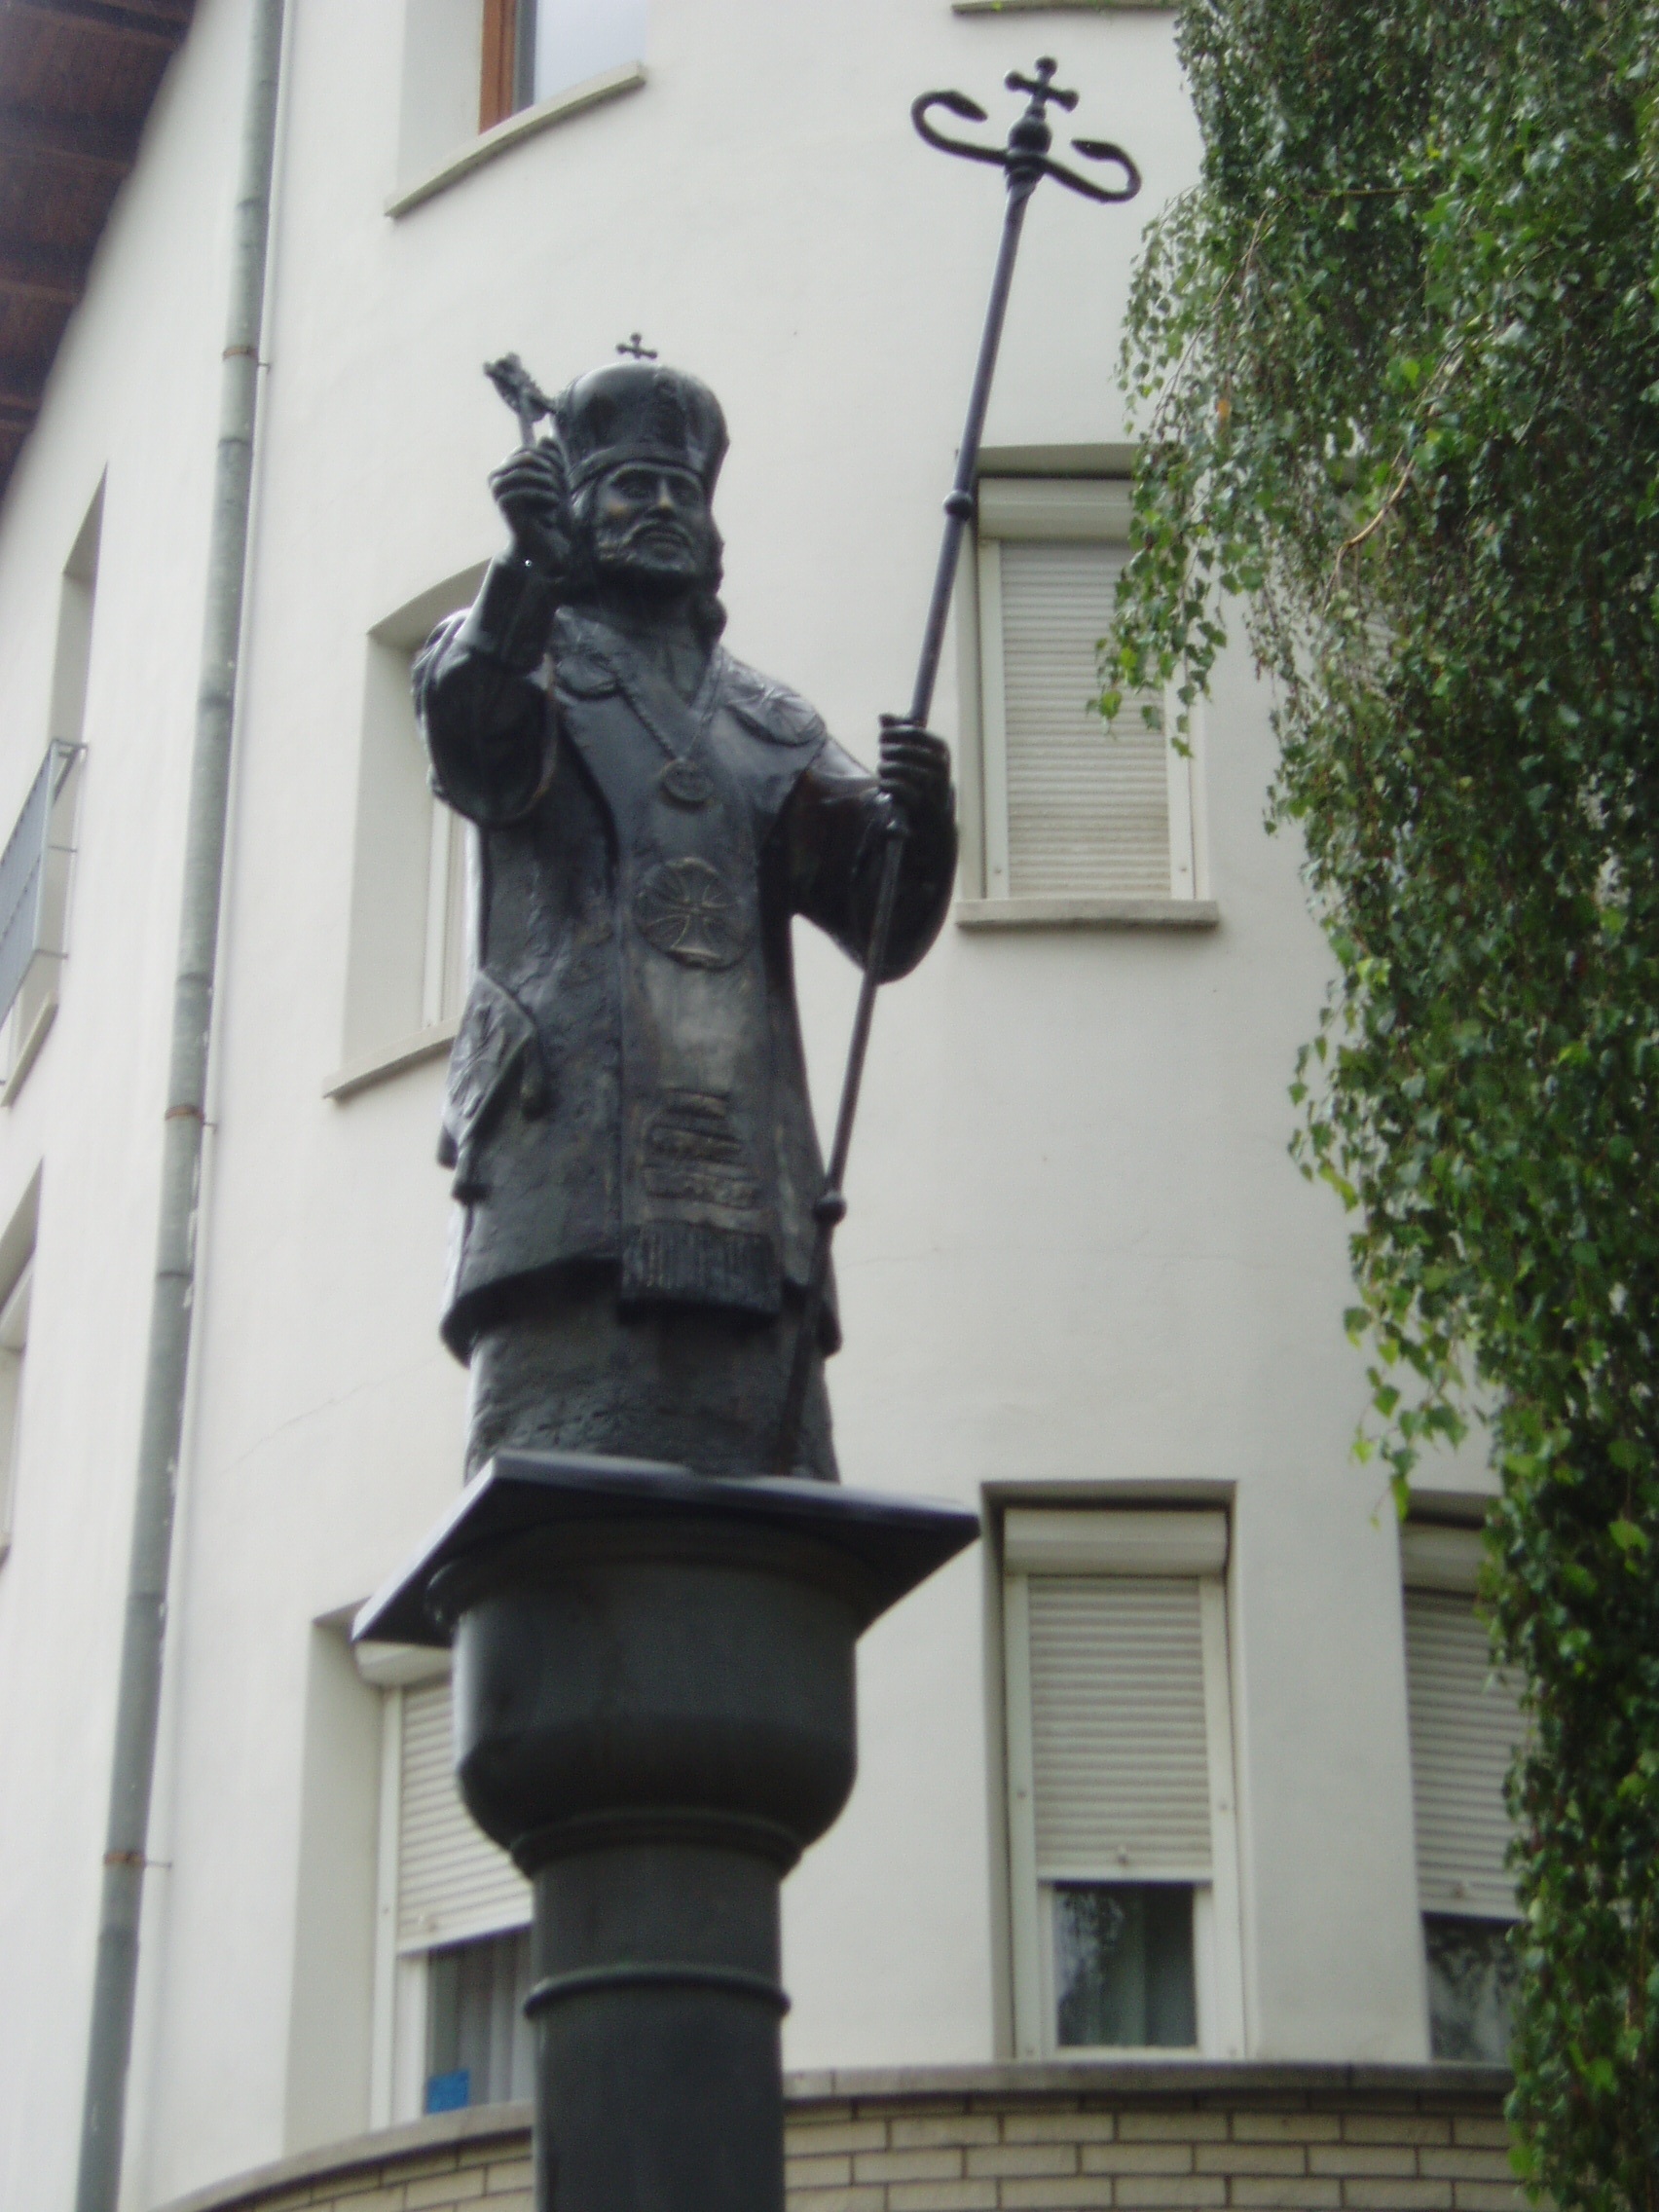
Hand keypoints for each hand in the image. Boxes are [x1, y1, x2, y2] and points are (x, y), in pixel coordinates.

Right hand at [488, 439, 570, 577]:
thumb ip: (552, 458)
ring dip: (548, 483)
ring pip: (526, 472)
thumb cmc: (548, 510)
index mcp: (506, 468)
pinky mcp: (502, 502)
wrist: (540, 540)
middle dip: (549, 470)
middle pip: (528, 459)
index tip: (561, 475)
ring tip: (558, 496)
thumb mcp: (555, 480)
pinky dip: (542, 495)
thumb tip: (547, 437)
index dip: (548, 460)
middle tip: (561, 486)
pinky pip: (524, 490)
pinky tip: (552, 503)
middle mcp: (497, 476)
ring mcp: (497, 489)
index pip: (529, 452)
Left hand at [877, 715, 951, 827]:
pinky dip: (886, 784)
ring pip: (899, 767)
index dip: (894, 732)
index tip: (882, 737)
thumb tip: (883, 715)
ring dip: (885, 768)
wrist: (934, 818)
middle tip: (882, 755)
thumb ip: (899, 734)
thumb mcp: (914, 756)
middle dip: (887, 751)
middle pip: (903, 749)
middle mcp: (940, 765)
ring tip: (883, 770)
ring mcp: (933, 784)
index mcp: (940, 749)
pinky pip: (898, 787)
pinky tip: (884, 784)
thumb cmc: (921, 779)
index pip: (914, 731)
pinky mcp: (923, 802)